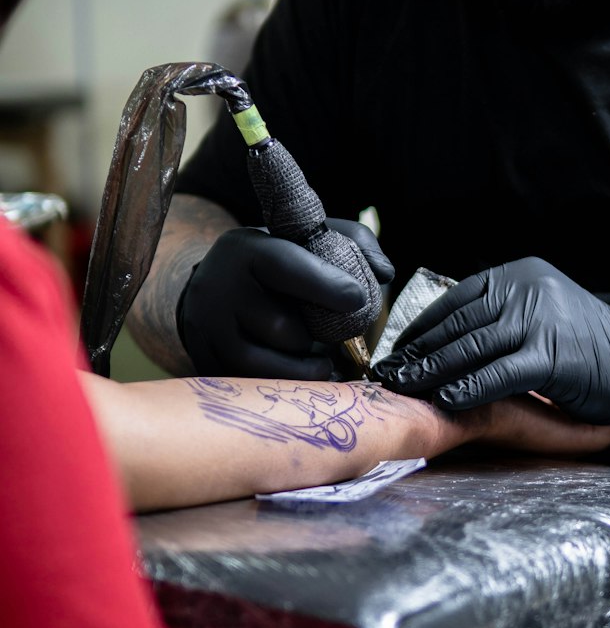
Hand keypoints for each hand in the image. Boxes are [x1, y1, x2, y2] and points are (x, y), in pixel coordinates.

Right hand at [178, 222, 392, 379]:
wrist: (212, 291)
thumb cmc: (274, 266)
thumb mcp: (304, 241)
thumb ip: (351, 242)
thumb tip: (384, 272)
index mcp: (245, 251)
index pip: (285, 266)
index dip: (326, 286)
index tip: (359, 299)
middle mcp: (218, 289)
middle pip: (283, 328)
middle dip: (316, 335)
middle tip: (327, 331)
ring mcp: (208, 332)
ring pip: (269, 364)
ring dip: (303, 365)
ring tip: (313, 355)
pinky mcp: (206, 363)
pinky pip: (256, 386)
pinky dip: (286, 384)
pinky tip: (297, 373)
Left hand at [374, 256, 609, 423]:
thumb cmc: (587, 345)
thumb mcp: (540, 313)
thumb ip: (500, 317)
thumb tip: (443, 340)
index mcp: (520, 275)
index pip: (456, 300)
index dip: (422, 328)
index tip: (396, 351)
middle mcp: (527, 289)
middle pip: (459, 324)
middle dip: (418, 352)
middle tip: (387, 375)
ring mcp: (541, 320)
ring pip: (472, 348)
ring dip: (433, 371)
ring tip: (405, 390)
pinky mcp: (552, 356)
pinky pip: (499, 374)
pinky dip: (469, 388)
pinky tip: (446, 401)